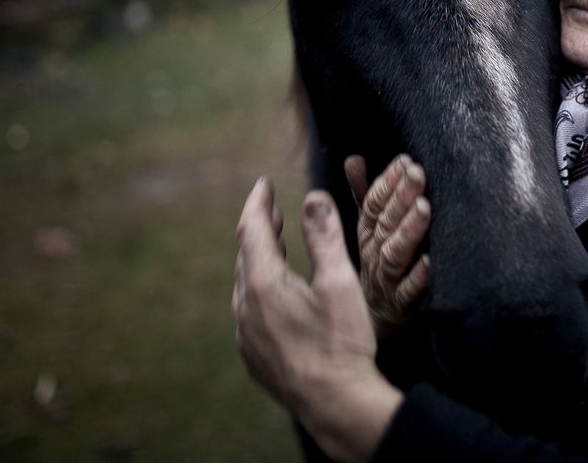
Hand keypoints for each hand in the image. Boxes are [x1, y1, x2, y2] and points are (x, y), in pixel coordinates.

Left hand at [233, 177, 400, 462]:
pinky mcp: (254, 355)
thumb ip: (325, 236)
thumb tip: (314, 196)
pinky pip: (249, 311)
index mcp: (264, 285)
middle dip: (260, 229)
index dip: (258, 203)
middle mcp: (246, 308)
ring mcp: (247, 335)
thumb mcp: (340, 282)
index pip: (253, 230)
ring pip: (246, 284)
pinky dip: (260, 289)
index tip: (263, 183)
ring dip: (260, 259)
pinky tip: (278, 294)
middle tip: (273, 210)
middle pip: (246, 256)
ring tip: (277, 245)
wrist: (335, 404)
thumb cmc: (341, 342)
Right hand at [345, 154, 430, 337]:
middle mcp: (374, 255)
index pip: (373, 205)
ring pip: (394, 254)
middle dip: (401, 197)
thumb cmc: (375, 265)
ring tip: (424, 208)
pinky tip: (431, 262)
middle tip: (418, 173)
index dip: (387, 183)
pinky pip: (408, 292)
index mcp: (367, 235)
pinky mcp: (401, 306)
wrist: (374, 320)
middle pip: (385, 224)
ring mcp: (386, 281)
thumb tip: (353, 159)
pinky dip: (418, 278)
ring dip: (409, 231)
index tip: (404, 161)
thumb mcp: (367, 229)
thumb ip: (364, 194)